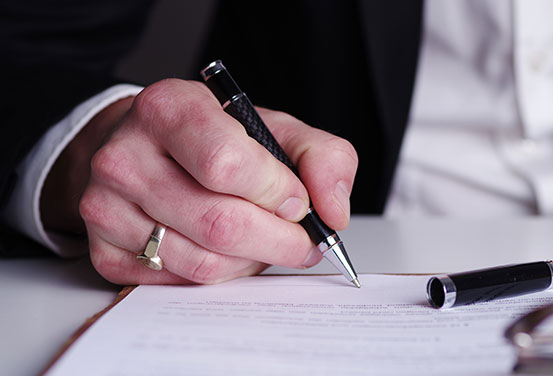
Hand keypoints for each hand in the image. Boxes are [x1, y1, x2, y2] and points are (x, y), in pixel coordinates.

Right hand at [41, 79, 357, 284]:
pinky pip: (182, 282)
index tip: (297, 200)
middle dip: (279, 240)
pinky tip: (229, 251)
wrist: (145, 148)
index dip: (275, 191)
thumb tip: (334, 211)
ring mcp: (107, 208)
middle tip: (302, 241)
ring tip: (265, 240)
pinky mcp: (106, 252)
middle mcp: (125, 157)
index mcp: (168, 109)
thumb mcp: (275, 127)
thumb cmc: (213, 138)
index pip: (226, 164)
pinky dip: (221, 274)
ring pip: (204, 262)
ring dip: (252, 260)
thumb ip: (323, 157)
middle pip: (219, 223)